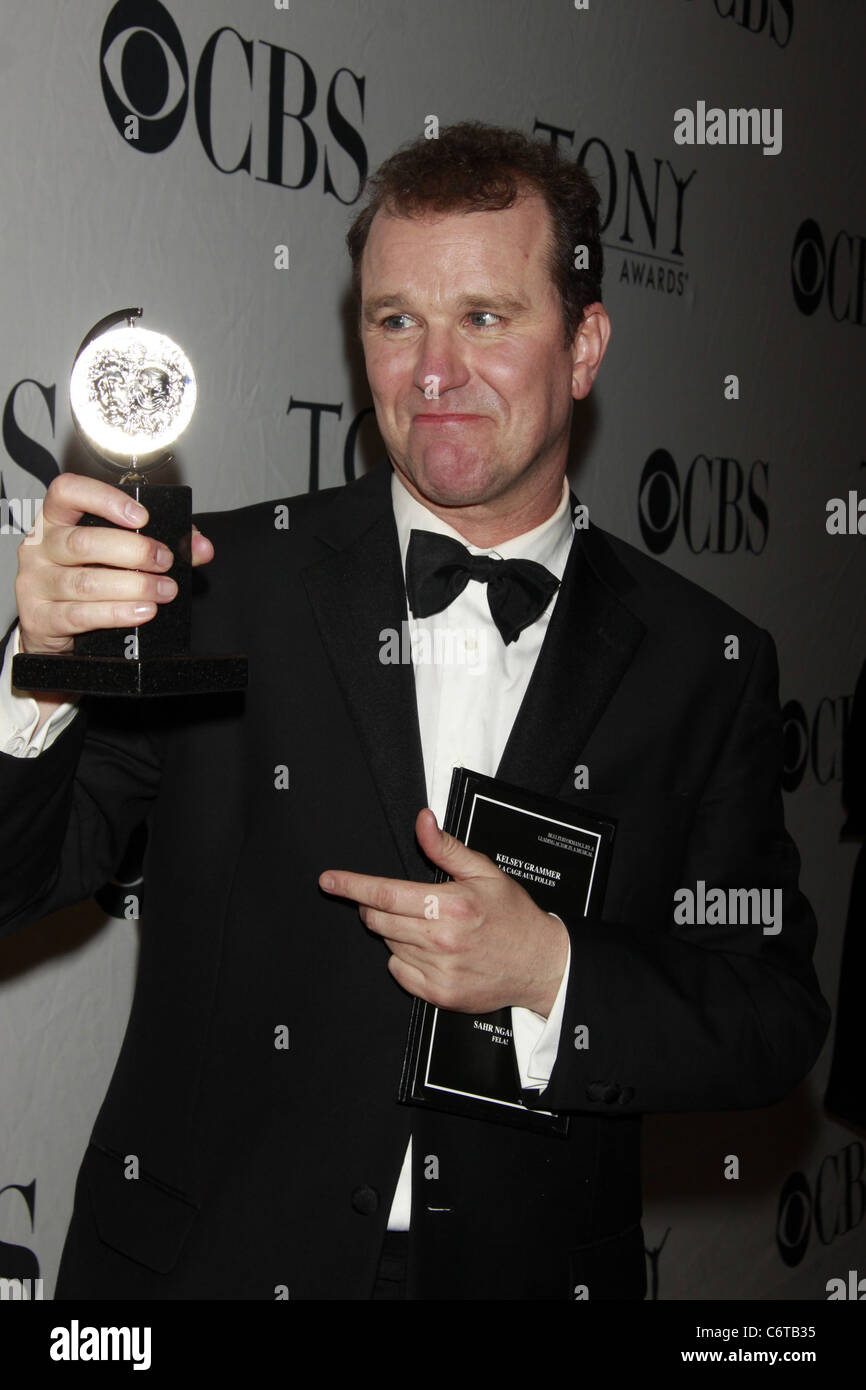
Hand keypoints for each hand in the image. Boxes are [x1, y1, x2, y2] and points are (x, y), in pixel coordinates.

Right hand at [15, 473, 213, 658]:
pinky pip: (81, 615)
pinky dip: (118, 613)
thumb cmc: (85, 579)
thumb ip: (158, 542)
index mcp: (56, 520)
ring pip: (86, 582)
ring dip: (134, 586)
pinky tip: (143, 611)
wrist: (49, 627)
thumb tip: (200, 546)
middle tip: (165, 560)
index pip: (67, 491)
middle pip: (83, 542)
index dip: (104, 499)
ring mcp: (36, 583)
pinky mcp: (41, 618)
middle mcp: (41, 547)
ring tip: (164, 590)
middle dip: (134, 551)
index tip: (141, 516)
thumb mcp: (114, 554)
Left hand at [319, 808, 568, 1015]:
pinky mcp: (438, 994)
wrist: (540, 964)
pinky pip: (399, 972)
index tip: (329, 880)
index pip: (385, 894)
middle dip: (375, 906)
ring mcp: (439, 971)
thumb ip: (446, 848)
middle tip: (398, 901)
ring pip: (388, 944)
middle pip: (379, 920)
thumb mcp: (484, 872)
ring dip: (395, 931)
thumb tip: (423, 821)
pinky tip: (429, 950)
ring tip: (428, 926)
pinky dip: (404, 958)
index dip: (352, 885)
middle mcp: (441, 940)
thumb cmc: (513, 916)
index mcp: (451, 906)